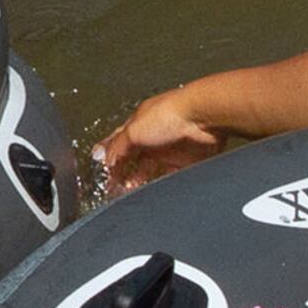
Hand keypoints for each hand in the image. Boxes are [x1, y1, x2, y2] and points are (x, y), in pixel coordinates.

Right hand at [92, 87, 221, 192]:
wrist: (203, 115)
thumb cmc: (170, 113)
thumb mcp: (133, 130)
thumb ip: (117, 146)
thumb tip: (106, 158)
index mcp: (139, 124)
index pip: (119, 143)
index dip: (110, 158)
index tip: (104, 173)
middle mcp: (155, 135)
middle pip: (135, 159)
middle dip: (124, 174)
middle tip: (116, 188)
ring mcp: (172, 149)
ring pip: (153, 170)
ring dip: (142, 182)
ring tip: (132, 194)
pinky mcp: (188, 160)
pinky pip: (172, 176)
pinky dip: (163, 185)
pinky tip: (156, 191)